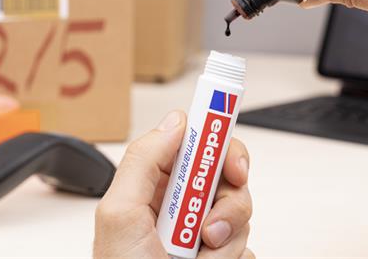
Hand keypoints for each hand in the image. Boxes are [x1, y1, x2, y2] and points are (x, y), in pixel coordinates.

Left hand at [93, 111, 253, 258]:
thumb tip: (177, 122)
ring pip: (242, 211)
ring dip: (226, 240)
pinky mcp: (222, 254)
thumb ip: (144, 161)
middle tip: (211, 228)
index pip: (196, 144)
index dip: (220, 145)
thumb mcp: (119, 214)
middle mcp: (182, 203)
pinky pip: (247, 245)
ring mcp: (204, 230)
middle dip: (228, 201)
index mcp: (156, 184)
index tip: (234, 165)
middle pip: (228, 175)